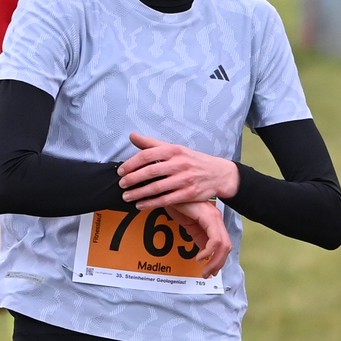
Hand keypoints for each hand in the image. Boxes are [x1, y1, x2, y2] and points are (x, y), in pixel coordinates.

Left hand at [118, 131, 239, 208]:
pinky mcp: (189, 194)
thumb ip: (152, 143)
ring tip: (127, 196)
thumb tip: (132, 136)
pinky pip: (166, 200)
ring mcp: (185, 179)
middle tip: (121, 184)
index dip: (131, 164)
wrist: (218, 173)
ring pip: (157, 188)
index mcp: (174, 150)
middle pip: (150, 172)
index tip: (121, 171)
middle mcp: (179, 163)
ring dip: (139, 193)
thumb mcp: (175, 148)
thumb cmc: (193, 160)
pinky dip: (151, 203)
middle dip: (132, 179)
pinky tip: (141, 205)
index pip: (147, 155)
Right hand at [161, 200, 231, 280]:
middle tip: (206, 275)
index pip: (223, 245)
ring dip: (214, 262)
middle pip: (226, 247)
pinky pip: (214, 240)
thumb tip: (204, 254)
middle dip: (218, 264)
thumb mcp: (189, 225)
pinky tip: (199, 257)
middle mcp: (216, 219)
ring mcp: (213, 217)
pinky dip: (208, 252)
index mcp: (213, 221)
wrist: (167, 190)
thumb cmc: (177, 203)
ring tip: (204, 270)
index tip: (209, 271)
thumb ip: (198, 237)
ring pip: (223, 245)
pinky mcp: (207, 216)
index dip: (219, 260)